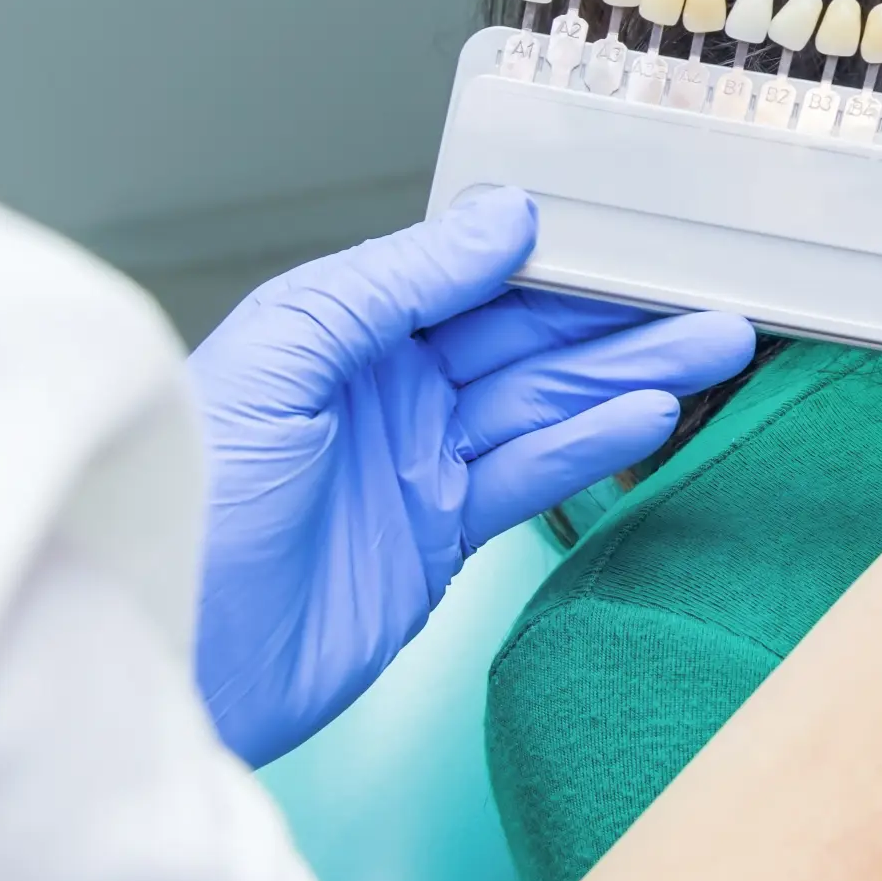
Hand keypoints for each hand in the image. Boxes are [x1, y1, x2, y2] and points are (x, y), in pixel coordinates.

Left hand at [188, 188, 754, 765]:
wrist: (170, 660)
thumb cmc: (190, 501)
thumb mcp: (281, 356)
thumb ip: (393, 283)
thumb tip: (501, 221)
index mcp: (339, 329)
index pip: (465, 275)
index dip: (548, 257)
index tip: (628, 234)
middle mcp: (384, 390)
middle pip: (522, 338)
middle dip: (616, 315)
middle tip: (706, 293)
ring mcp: (418, 465)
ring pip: (543, 404)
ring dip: (628, 374)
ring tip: (711, 345)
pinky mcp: (439, 540)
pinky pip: (529, 476)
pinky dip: (591, 445)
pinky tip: (649, 415)